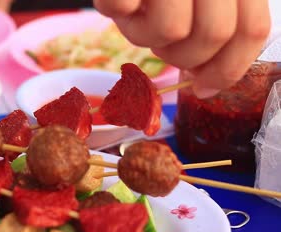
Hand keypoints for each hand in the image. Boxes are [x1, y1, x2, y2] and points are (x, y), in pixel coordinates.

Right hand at [94, 0, 270, 97]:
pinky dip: (116, 8)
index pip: (250, 30)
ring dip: (144, 34)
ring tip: (138, 11)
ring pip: (168, 31)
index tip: (203, 88)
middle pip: (212, 36)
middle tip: (163, 44)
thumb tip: (204, 81)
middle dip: (183, 57)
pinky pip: (121, 8)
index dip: (228, 69)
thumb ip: (215, 24)